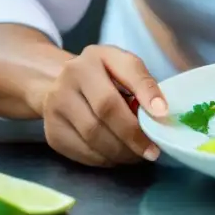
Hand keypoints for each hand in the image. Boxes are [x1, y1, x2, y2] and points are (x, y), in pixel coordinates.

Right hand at [37, 44, 167, 166]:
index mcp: (97, 55)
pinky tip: (117, 157)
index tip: (163, 113)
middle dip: (133, 133)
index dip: (147, 92)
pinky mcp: (52, 131)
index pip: (128, 70)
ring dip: (121, 151)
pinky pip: (83, 152)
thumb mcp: (122, 68)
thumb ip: (141, 85)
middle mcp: (72, 75)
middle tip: (152, 150)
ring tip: (137, 155)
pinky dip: (105, 159)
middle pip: (107, 108)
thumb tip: (160, 114)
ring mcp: (57, 104)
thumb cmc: (101, 78)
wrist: (57, 86)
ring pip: (93, 135)